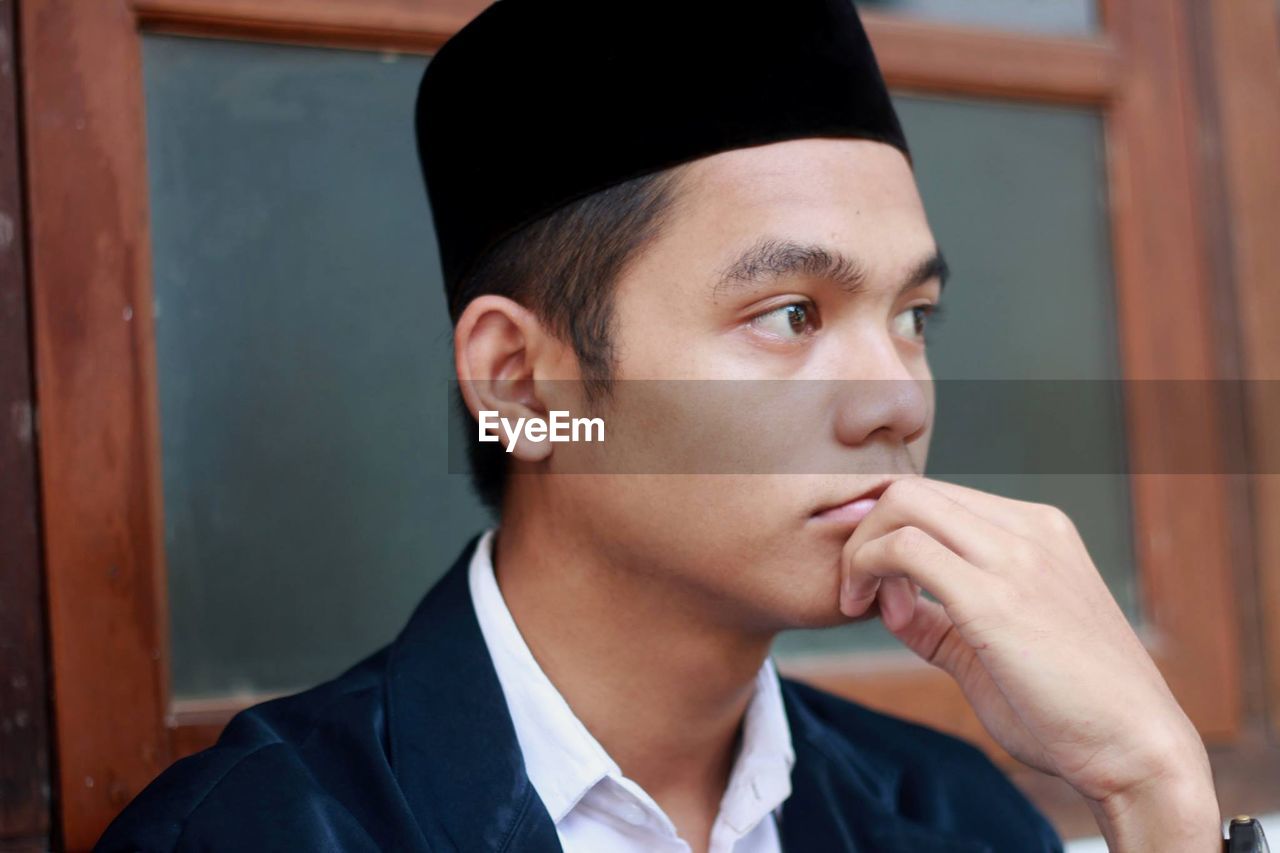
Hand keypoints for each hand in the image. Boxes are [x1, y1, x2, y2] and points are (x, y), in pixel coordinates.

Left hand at [839, 476, 1220, 850]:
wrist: (1136, 752)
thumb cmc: (1071, 709)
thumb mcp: (994, 648)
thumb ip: (939, 619)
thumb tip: (888, 604)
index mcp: (1038, 531)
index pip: (937, 498)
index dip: (885, 530)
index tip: (866, 576)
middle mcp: (1029, 530)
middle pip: (913, 489)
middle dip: (863, 530)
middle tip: (851, 585)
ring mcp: (1017, 558)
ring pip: (905, 503)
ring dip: (862, 548)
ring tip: (859, 601)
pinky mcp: (996, 598)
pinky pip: (908, 549)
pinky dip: (874, 572)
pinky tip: (884, 615)